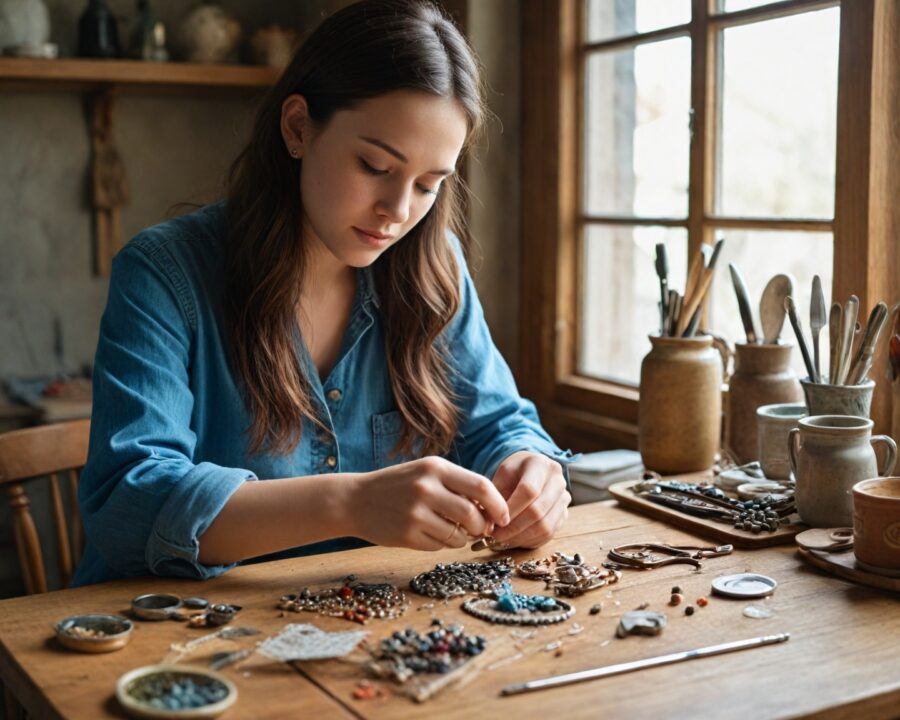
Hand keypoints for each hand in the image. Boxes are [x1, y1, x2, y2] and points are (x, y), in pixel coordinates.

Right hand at [350, 456, 509, 550]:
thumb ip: (458, 486)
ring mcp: (416, 513)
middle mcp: (426, 488)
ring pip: (459, 535)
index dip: (498, 504)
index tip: (504, 516)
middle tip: (480, 529)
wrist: (355, 500)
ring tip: (452, 530)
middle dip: (482, 526)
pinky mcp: (408, 535)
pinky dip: (443, 544)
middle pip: (473, 514)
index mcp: (435, 467)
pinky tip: (430, 534)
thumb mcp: (427, 473)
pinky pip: (440, 546)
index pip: (481, 486)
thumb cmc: (398, 485)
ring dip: (463, 538)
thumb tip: (493, 510)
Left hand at [489, 451, 569, 547]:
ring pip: (545, 526)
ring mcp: (564, 498)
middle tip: (496, 535)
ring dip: (521, 537)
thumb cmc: (513, 473)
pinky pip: (549, 534)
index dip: (511, 509)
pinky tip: (515, 539)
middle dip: (514, 527)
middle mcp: (558, 480)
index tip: (495, 520)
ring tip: (504, 539)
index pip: (529, 490)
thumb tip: (490, 522)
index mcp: (540, 464)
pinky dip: (530, 541)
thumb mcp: (501, 475)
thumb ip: (497, 495)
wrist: (529, 471)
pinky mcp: (564, 514)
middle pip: (538, 511)